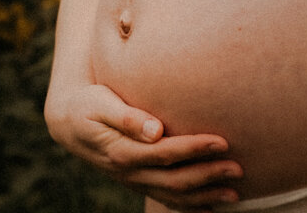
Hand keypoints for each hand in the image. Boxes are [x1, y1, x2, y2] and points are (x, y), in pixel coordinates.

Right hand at [45, 84, 242, 211]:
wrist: (69, 123)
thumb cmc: (87, 105)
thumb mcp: (100, 104)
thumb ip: (126, 116)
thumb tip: (155, 129)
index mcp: (120, 151)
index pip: (163, 154)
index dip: (193, 150)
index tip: (221, 142)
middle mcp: (128, 171)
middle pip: (173, 179)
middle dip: (207, 175)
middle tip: (238, 167)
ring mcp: (132, 180)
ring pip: (172, 195)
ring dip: (204, 195)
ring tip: (234, 193)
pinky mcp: (136, 180)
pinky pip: (164, 199)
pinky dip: (188, 205)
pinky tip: (210, 206)